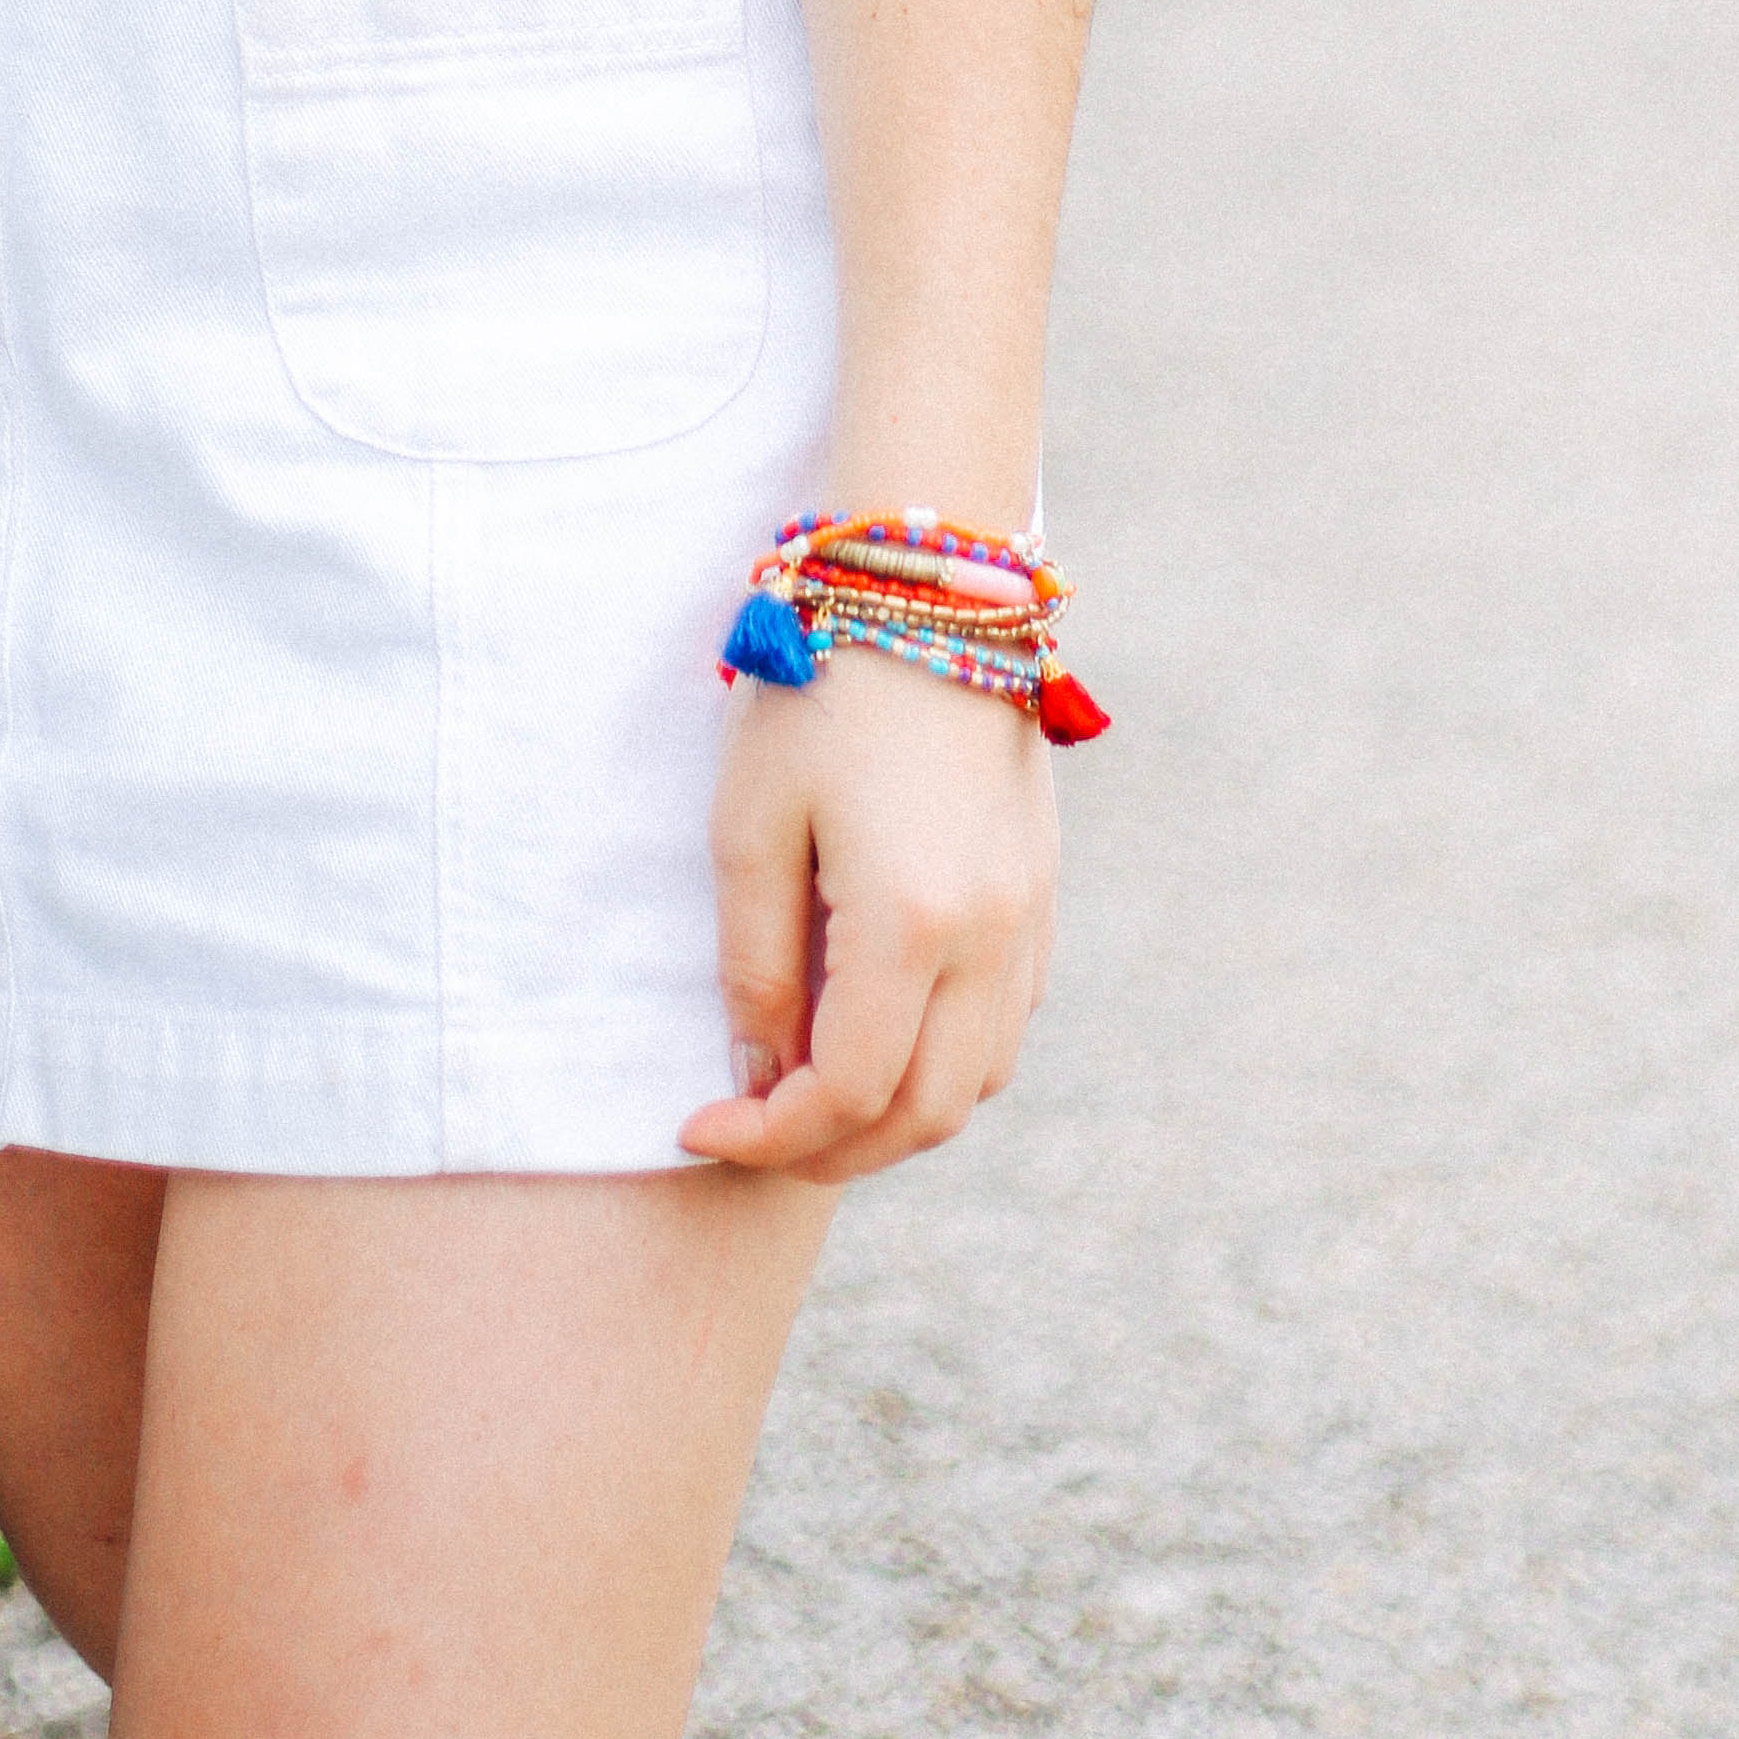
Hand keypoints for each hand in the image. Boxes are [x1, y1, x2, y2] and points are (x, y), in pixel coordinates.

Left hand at [680, 644, 1059, 1178]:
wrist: (931, 587)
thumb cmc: (822, 690)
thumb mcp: (750, 823)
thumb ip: (753, 961)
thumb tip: (758, 1067)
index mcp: (911, 921)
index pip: (845, 1092)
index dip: (764, 1136)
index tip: (697, 1125)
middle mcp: (990, 936)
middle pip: (926, 1115)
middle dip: (831, 1150)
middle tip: (751, 1134)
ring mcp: (1029, 917)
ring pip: (979, 1082)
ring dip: (895, 1116)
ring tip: (809, 1093)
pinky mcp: (1041, 893)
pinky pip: (1006, 1025)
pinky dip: (945, 1063)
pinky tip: (879, 1032)